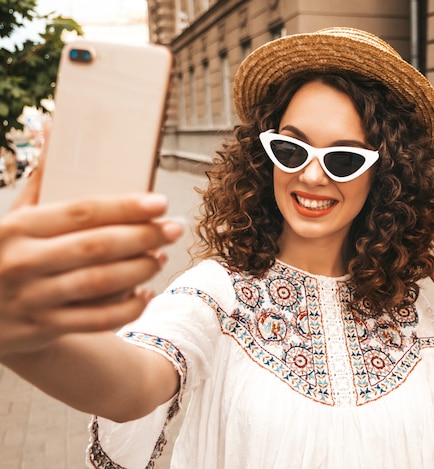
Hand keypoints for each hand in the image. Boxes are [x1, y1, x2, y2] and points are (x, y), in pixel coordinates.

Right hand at [0, 193, 182, 357]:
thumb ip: (40, 182)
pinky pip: (97, 320)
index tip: (160, 203)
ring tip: (161, 258)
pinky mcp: (43, 328)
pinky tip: (146, 294)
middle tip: (173, 229)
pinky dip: (128, 308)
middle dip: (144, 236)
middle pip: (97, 246)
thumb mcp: (12, 217)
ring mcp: (32, 299)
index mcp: (17, 228)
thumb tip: (53, 131)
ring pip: (100, 283)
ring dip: (140, 270)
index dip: (125, 207)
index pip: (82, 212)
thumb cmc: (6, 253)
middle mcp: (22, 262)